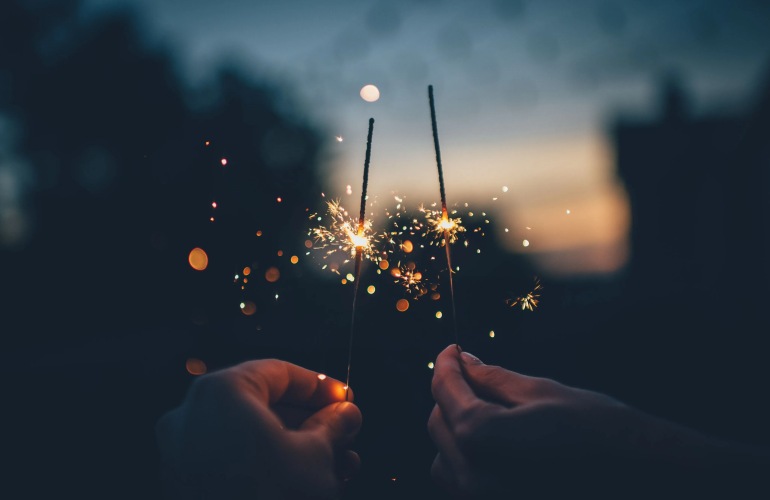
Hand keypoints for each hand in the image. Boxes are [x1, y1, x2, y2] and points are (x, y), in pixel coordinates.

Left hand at [156, 359, 361, 498]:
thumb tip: (346, 414)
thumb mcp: (316, 457)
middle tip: (344, 433)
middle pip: (263, 405)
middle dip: (310, 422)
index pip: (279, 373)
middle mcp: (192, 415)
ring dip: (295, 447)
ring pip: (249, 436)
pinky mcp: (184, 485)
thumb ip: (333, 426)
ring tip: (337, 464)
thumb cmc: (269, 497)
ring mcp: (182, 452)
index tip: (345, 399)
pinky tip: (306, 481)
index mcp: (222, 392)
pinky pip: (232, 461)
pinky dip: (267, 464)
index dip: (320, 386)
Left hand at [428, 344, 769, 497]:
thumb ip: (493, 379)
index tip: (453, 350)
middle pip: (438, 424)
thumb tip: (465, 361)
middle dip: (452, 395)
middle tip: (475, 372)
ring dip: (457, 430)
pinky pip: (463, 484)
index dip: (446, 365)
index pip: (445, 393)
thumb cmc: (600, 433)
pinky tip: (499, 443)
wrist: (647, 481)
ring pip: (445, 458)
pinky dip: (470, 460)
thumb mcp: (543, 394)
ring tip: (489, 410)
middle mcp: (473, 480)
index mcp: (482, 440)